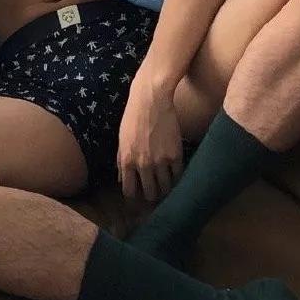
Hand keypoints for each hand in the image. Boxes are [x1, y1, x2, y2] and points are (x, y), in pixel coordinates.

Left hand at [116, 79, 183, 202]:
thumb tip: (121, 179)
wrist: (151, 99)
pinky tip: (177, 177)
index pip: (130, 191)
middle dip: (152, 197)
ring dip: (167, 190)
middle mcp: (143, 165)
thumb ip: (120, 161)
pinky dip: (178, 179)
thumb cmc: (133, 116)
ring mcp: (160, 161)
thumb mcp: (121, 139)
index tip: (139, 200)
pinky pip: (178, 176)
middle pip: (150, 193)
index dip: (135, 199)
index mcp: (126, 161)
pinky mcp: (175, 155)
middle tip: (156, 195)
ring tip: (168, 188)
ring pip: (166, 189)